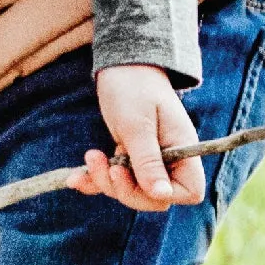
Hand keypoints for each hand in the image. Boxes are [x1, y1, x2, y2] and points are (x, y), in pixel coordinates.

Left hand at [70, 63, 207, 211]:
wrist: (121, 66)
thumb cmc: (134, 88)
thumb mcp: (137, 126)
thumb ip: (148, 162)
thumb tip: (161, 195)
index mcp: (182, 150)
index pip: (189, 191)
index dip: (164, 195)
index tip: (138, 178)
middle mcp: (169, 159)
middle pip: (155, 198)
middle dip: (126, 190)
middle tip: (108, 167)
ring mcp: (149, 160)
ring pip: (131, 192)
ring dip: (105, 183)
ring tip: (91, 157)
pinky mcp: (128, 159)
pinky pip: (114, 181)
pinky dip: (94, 181)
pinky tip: (75, 176)